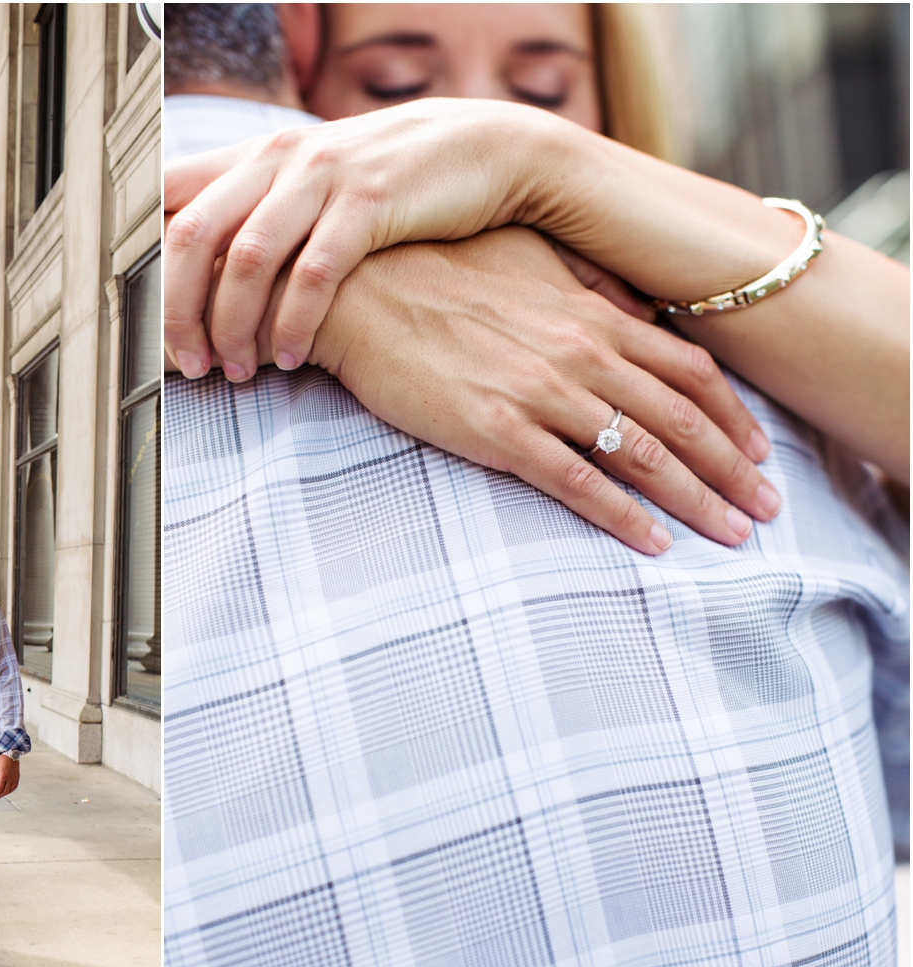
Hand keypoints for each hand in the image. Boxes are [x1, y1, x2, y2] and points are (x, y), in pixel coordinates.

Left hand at [0, 754, 19, 799]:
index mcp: (3, 776)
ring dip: (5, 794)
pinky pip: (15, 786)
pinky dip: (11, 790)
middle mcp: (10, 778)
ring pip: (10, 790)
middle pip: (5, 791)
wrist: (11, 753)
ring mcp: (14, 778)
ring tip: (0, 795)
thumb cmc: (2, 759)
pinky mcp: (17, 777)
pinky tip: (8, 791)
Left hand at [164, 97, 558, 377]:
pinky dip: (294, 324)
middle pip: (192, 235)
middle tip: (188, 364)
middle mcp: (278, 160)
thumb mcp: (312, 184)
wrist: (485, 148)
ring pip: (246, 257)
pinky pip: (314, 273)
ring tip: (236, 371)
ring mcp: (323, 177)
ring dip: (233, 325)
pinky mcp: (370, 203)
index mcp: (254, 157)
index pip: (169, 200)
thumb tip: (199, 270)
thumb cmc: (387, 185)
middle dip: (179, 309)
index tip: (144, 322)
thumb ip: (257, 213)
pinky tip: (292, 361)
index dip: (145, 263)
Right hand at [296, 228, 779, 552]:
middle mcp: (582, 353)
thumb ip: (584, 288)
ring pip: (644, 455)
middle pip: (684, 421)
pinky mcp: (497, 430)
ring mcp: (542, 393)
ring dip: (697, 500)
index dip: (735, 418)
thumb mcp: (526, 262)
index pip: (692, 372)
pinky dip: (624, 516)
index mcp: (593, 315)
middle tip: (769, 511)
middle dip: (734, 471)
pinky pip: (577, 483)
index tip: (759, 454)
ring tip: (732, 536)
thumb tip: (631, 309)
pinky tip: (653, 544)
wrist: (359, 289)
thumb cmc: (437, 271)